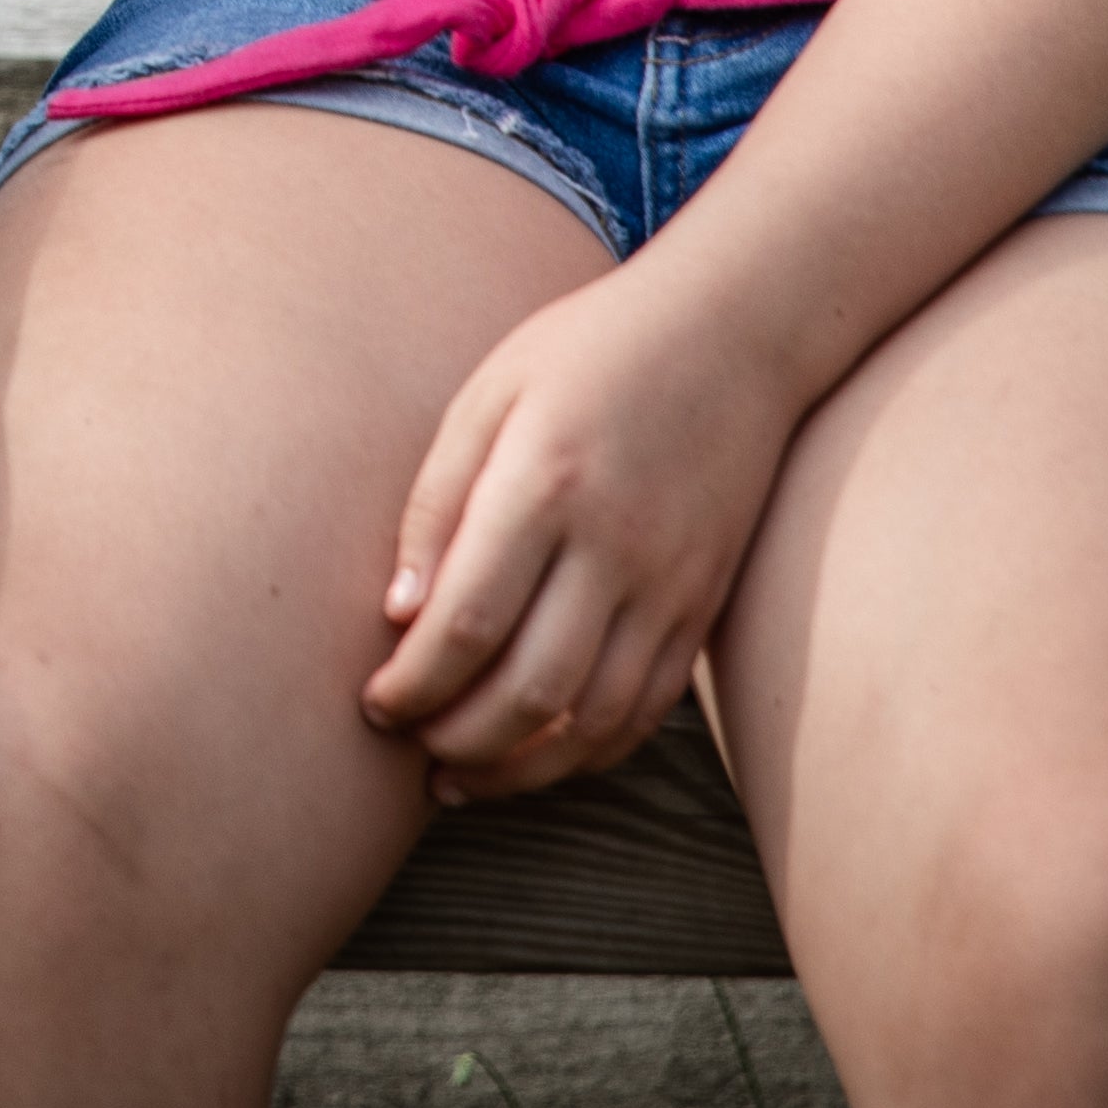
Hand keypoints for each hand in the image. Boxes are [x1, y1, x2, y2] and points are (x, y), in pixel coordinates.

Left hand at [359, 269, 804, 801]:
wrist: (733, 334)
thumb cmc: (589, 352)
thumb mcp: (490, 393)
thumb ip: (438, 501)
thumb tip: (398, 613)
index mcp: (546, 483)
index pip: (468, 621)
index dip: (412, 683)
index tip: (374, 703)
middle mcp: (615, 547)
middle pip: (528, 689)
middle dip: (453, 737)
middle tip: (405, 742)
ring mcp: (670, 585)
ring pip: (591, 720)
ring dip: (517, 767)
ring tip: (457, 773)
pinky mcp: (703, 608)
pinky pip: (645, 710)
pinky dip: (585, 750)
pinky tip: (534, 752)